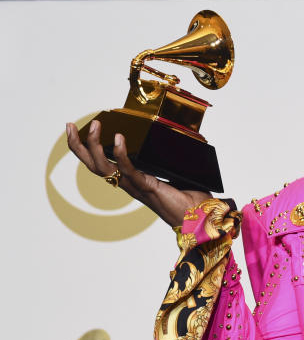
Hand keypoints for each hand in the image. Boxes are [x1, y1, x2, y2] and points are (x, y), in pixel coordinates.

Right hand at [66, 120, 211, 227]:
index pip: (102, 164)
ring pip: (103, 168)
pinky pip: (127, 169)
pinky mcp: (146, 186)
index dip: (87, 149)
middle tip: (69, 126)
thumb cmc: (188, 195)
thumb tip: (173, 136)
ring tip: (94, 125)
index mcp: (131, 179)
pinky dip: (120, 153)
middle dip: (78, 146)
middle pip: (93, 166)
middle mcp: (128, 183)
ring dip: (94, 146)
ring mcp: (135, 186)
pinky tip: (117, 138)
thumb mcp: (172, 170)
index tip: (77, 129)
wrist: (199, 214)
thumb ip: (166, 157)